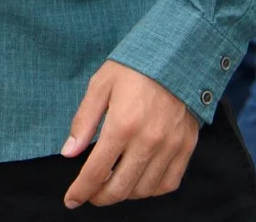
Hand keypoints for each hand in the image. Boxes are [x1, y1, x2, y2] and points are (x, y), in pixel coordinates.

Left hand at [61, 61, 200, 208]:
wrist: (178, 55)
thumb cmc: (134, 68)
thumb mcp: (100, 86)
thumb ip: (83, 121)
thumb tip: (68, 153)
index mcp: (122, 125)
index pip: (97, 171)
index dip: (81, 190)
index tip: (71, 200)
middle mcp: (148, 141)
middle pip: (120, 187)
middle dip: (99, 197)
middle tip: (89, 195)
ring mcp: (171, 147)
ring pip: (144, 189)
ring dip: (125, 194)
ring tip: (112, 185)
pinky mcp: (187, 147)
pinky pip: (169, 183)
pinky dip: (151, 189)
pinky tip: (139, 180)